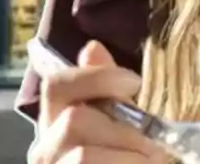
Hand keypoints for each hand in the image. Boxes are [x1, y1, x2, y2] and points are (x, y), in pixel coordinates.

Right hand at [28, 41, 165, 163]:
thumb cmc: (121, 158)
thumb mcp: (118, 126)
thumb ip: (108, 93)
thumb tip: (93, 47)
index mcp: (54, 123)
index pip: (57, 84)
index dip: (96, 77)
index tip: (135, 82)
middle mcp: (44, 151)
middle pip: (75, 120)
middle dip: (124, 131)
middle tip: (155, 147)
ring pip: (83, 156)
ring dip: (129, 158)